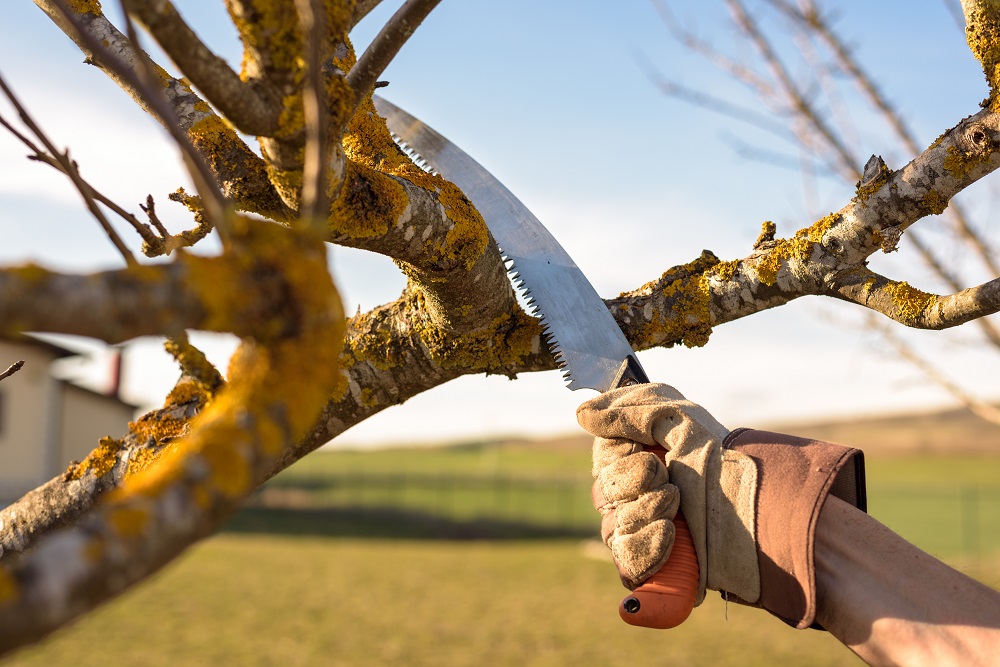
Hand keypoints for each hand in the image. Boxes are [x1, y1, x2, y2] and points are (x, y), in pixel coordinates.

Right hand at [578, 383, 866, 627]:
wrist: (761, 509)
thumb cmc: (724, 459)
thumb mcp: (679, 419)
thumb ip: (628, 410)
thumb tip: (582, 412)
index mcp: (641, 458)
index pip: (602, 462)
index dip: (620, 462)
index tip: (652, 458)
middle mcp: (639, 494)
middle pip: (604, 496)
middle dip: (634, 488)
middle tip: (672, 487)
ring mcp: (647, 532)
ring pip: (612, 531)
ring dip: (642, 517)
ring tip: (676, 513)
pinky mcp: (657, 569)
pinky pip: (626, 566)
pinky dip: (643, 552)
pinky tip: (669, 540)